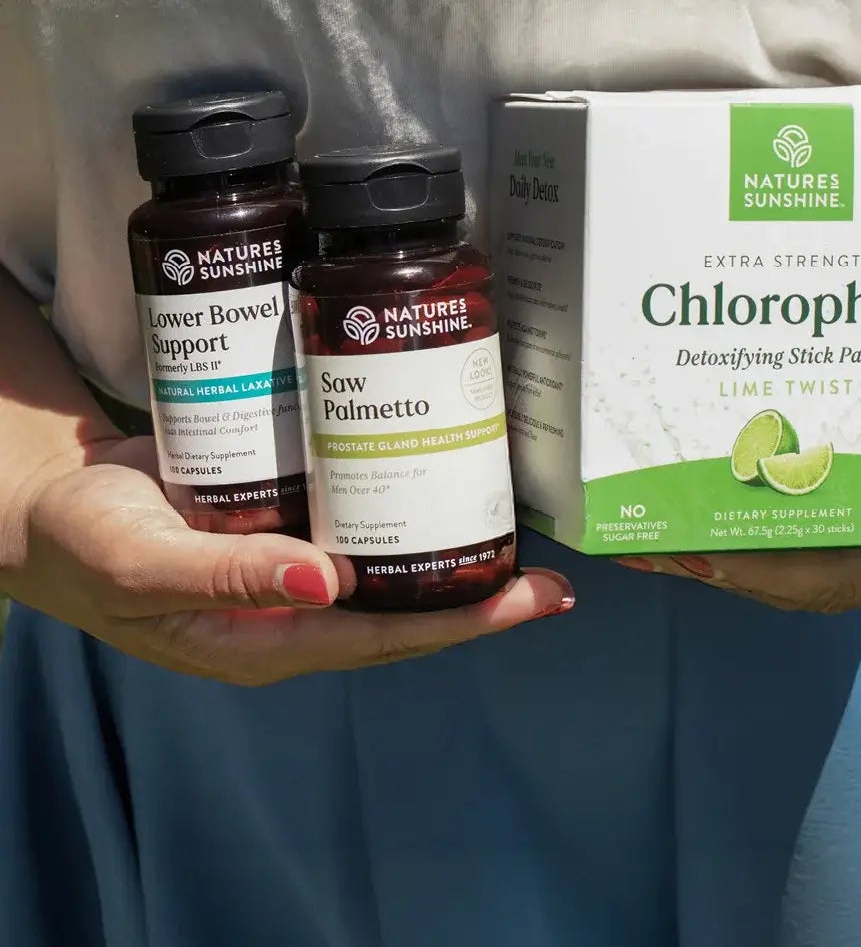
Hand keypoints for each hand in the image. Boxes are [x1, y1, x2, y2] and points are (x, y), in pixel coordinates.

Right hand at [0, 438, 575, 686]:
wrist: (43, 505)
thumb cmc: (84, 542)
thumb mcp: (144, 561)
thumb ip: (229, 576)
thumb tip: (329, 584)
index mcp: (268, 639)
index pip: (390, 638)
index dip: (467, 621)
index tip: (535, 600)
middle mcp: (293, 612)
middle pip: (407, 609)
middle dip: (481, 592)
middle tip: (556, 571)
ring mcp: (291, 572)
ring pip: (389, 565)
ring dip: (449, 546)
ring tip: (520, 518)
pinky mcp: (283, 527)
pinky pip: (356, 522)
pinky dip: (400, 504)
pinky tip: (442, 473)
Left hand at [619, 327, 860, 612]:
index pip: (857, 577)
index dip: (786, 574)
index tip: (727, 556)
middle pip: (801, 584)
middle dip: (732, 568)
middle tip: (666, 543)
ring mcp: (849, 545)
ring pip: (772, 574)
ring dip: (710, 562)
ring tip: (646, 539)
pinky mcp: (815, 526)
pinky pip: (760, 548)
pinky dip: (710, 542)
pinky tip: (657, 526)